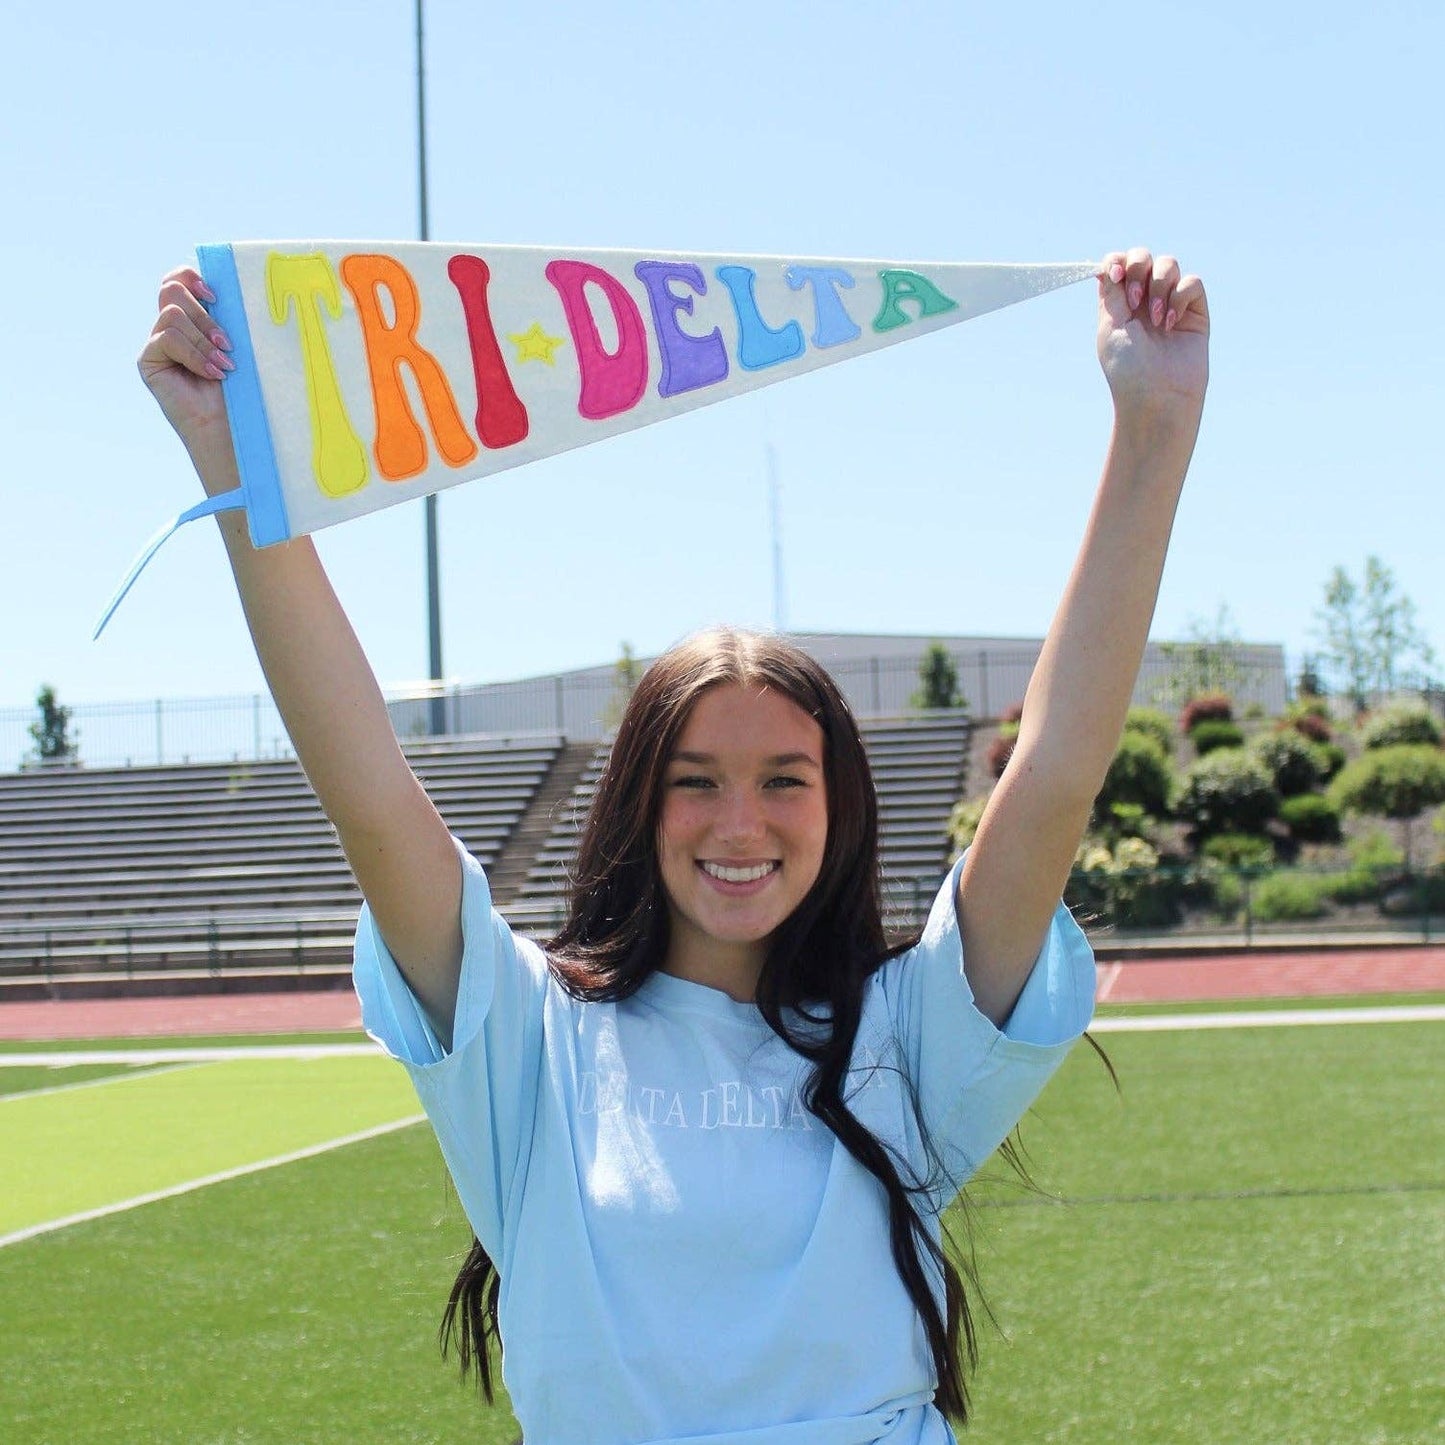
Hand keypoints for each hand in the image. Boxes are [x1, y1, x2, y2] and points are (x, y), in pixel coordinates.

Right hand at [137, 266, 236, 473]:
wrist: (230, 425)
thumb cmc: (241, 388)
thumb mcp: (236, 344)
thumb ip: (224, 315)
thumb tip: (224, 285)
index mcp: (191, 317)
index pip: (178, 280)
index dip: (192, 278)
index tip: (217, 298)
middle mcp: (170, 326)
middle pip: (172, 290)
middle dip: (205, 316)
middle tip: (228, 344)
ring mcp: (157, 342)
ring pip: (172, 314)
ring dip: (203, 340)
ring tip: (224, 365)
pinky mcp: (148, 359)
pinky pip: (167, 338)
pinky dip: (193, 354)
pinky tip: (211, 374)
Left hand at [1096, 248, 1207, 426]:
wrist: (1157, 398)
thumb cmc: (1129, 370)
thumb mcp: (1111, 327)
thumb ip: (1112, 293)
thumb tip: (1111, 264)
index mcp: (1118, 304)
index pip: (1118, 264)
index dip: (1117, 262)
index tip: (1115, 276)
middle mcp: (1144, 301)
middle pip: (1143, 257)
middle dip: (1138, 268)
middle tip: (1133, 301)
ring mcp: (1171, 304)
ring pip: (1169, 264)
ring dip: (1159, 286)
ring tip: (1156, 319)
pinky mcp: (1195, 312)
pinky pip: (1192, 283)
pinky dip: (1180, 296)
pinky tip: (1171, 324)